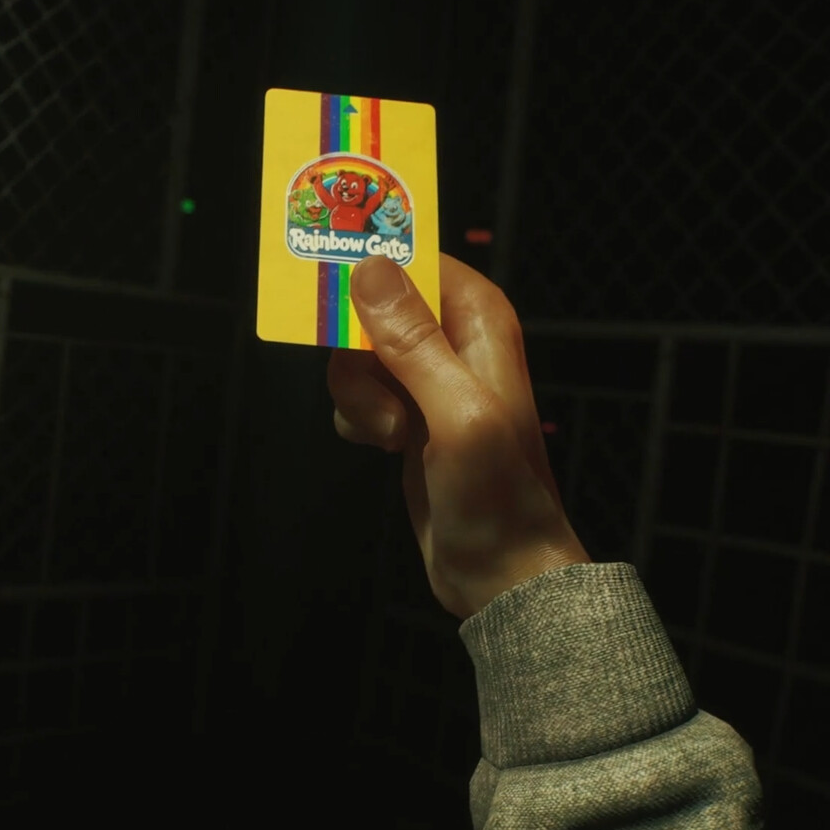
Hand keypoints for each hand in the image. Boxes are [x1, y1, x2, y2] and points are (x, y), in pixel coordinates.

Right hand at [329, 253, 589, 620]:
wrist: (499, 571)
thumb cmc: (496, 494)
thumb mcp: (455, 413)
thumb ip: (412, 341)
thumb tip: (369, 266)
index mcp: (479, 320)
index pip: (413, 259)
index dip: (371, 268)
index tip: (331, 292)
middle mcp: (455, 339)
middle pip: (371, 307)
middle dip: (357, 353)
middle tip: (379, 399)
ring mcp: (428, 379)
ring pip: (357, 354)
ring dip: (358, 395)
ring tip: (392, 437)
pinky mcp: (408, 416)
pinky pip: (357, 393)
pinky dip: (358, 420)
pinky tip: (383, 449)